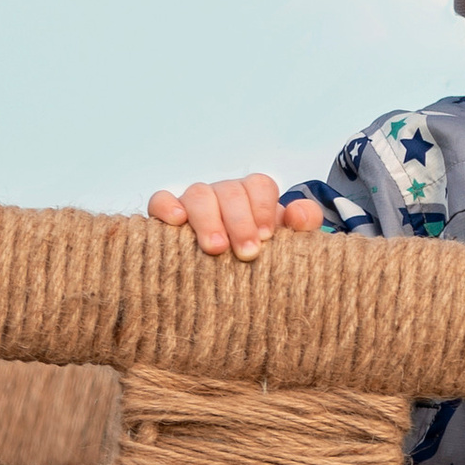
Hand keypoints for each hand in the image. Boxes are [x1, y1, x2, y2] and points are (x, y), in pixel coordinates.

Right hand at [147, 174, 326, 258]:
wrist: (235, 280)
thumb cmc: (262, 257)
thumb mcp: (287, 243)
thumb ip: (303, 224)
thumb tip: (300, 214)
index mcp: (253, 196)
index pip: (259, 185)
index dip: (264, 208)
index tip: (268, 237)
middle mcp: (223, 194)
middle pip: (230, 190)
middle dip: (240, 221)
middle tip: (248, 253)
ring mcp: (194, 203)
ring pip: (198, 193)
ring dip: (209, 219)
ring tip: (217, 249)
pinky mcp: (168, 216)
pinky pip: (160, 200)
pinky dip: (166, 206)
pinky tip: (176, 221)